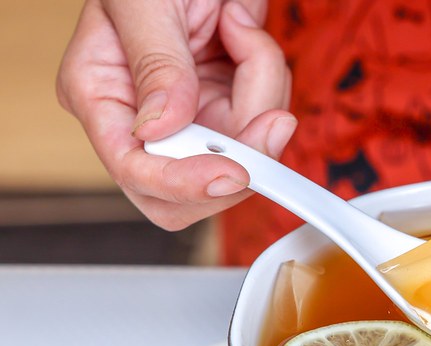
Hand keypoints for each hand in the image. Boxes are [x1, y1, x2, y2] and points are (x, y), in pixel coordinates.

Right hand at [56, 0, 294, 229]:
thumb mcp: (145, 4)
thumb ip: (155, 65)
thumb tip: (159, 128)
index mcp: (99, 96)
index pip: (134, 170)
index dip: (183, 184)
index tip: (231, 175)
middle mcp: (144, 117)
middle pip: (194, 185)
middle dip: (241, 153)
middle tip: (272, 118)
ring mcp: (191, 115)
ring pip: (244, 150)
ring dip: (261, 90)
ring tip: (241, 27)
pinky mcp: (228, 104)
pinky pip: (264, 119)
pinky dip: (269, 78)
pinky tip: (248, 34)